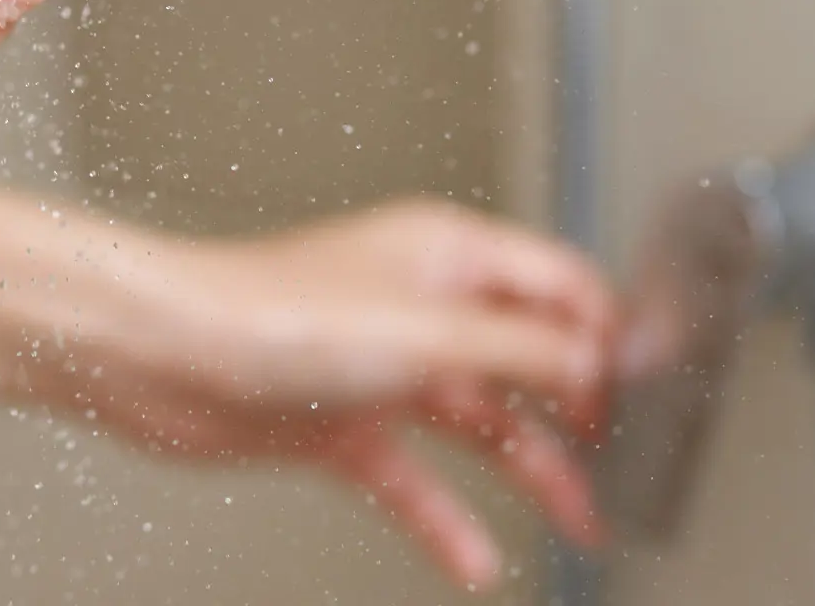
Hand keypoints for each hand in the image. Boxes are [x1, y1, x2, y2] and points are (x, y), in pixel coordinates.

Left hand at [50, 199, 614, 589]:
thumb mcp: (429, 331)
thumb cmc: (271, 314)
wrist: (164, 359)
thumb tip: (605, 360)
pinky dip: (447, 518)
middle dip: (581, 410)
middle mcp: (419, 305)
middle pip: (527, 358)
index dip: (608, 335)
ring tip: (580, 522)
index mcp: (446, 255)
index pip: (559, 284)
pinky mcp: (341, 424)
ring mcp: (381, 367)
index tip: (651, 390)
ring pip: (480, 423)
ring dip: (531, 473)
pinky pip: (415, 478)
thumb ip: (527, 348)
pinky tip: (474, 560)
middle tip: (625, 461)